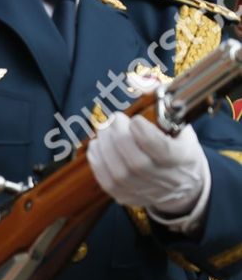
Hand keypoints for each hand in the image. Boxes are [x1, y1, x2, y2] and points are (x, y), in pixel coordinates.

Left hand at [87, 112, 208, 219]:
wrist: (183, 185)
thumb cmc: (179, 148)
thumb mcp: (181, 127)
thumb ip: (163, 105)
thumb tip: (141, 82)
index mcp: (182, 159)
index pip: (162, 151)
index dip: (144, 134)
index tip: (135, 120)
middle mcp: (165, 180)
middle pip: (136, 163)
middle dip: (119, 136)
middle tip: (115, 120)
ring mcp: (144, 191)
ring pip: (118, 172)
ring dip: (104, 146)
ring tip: (104, 129)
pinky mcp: (125, 197)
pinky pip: (104, 180)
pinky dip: (96, 159)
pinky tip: (97, 144)